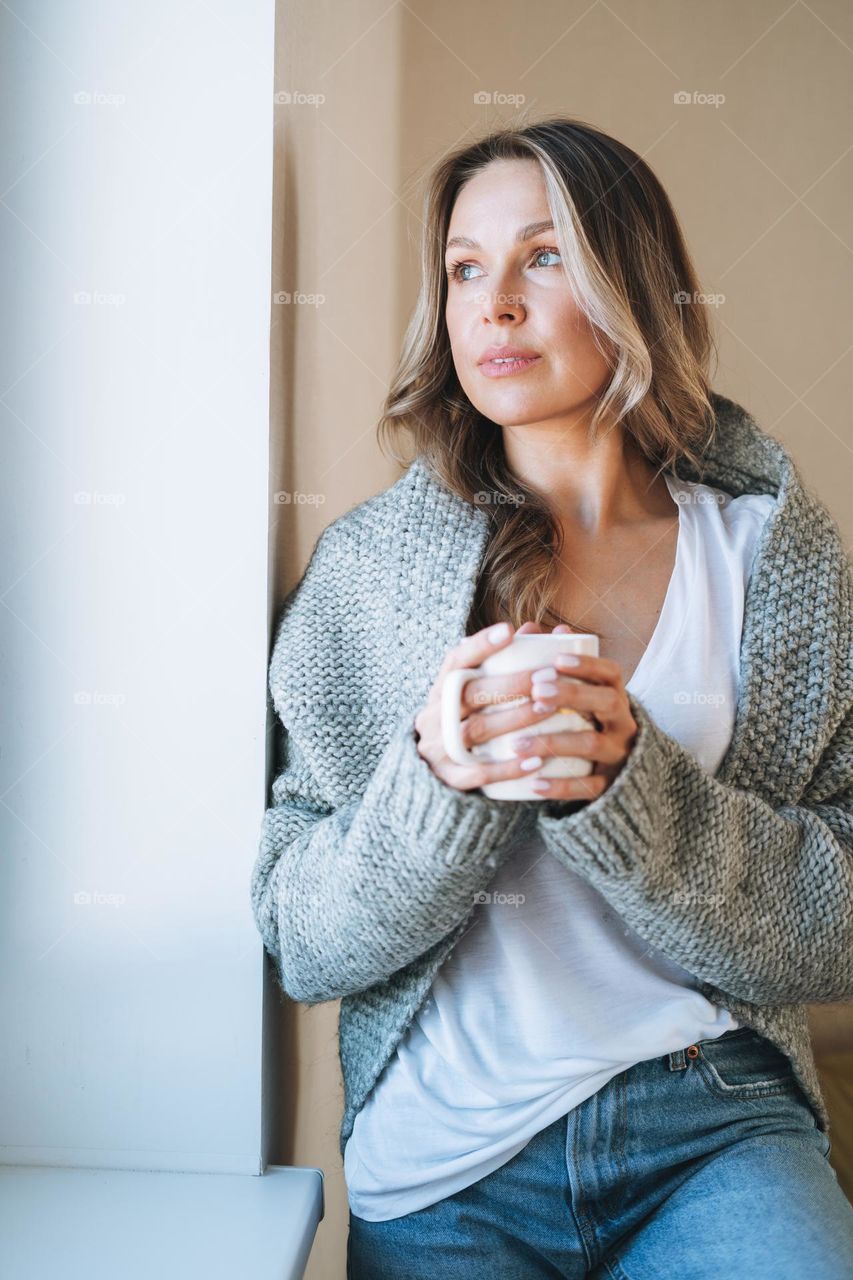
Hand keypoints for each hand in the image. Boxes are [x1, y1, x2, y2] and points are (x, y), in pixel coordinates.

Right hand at [413, 620, 573, 794]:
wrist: (429, 777)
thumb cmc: (465, 724)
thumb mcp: (473, 694)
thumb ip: (501, 663)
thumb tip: (535, 628)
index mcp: (440, 690)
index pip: (455, 661)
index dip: (480, 645)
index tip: (509, 630)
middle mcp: (433, 716)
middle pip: (469, 694)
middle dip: (510, 684)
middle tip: (547, 678)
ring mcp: (438, 748)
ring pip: (475, 730)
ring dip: (514, 719)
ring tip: (547, 710)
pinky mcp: (448, 778)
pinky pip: (477, 774)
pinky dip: (507, 768)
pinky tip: (536, 761)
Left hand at [507, 622, 638, 802]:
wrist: (618, 774)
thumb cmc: (585, 724)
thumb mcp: (579, 695)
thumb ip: (555, 665)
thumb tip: (530, 628)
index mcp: (616, 697)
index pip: (612, 674)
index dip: (588, 664)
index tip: (557, 659)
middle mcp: (623, 723)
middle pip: (607, 703)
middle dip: (572, 695)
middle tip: (536, 691)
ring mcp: (618, 755)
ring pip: (593, 746)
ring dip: (554, 742)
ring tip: (518, 744)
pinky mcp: (609, 786)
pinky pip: (588, 787)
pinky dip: (560, 787)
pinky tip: (533, 783)